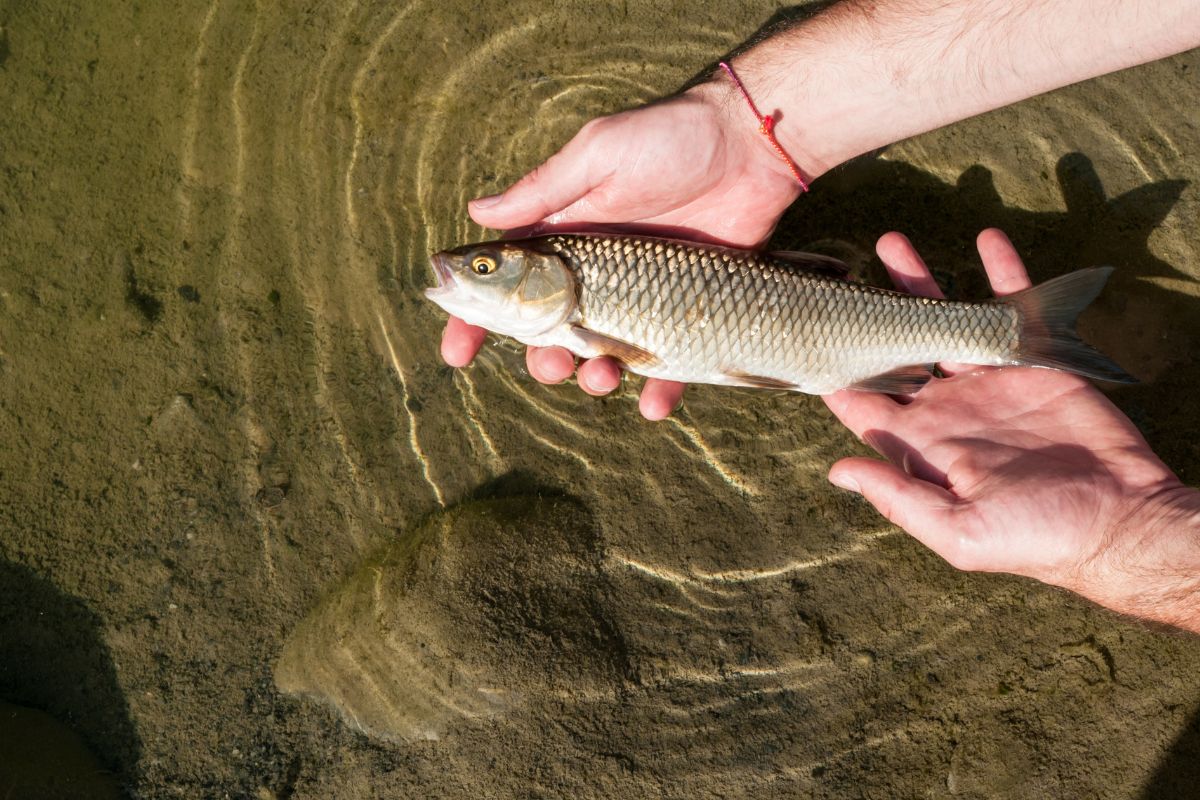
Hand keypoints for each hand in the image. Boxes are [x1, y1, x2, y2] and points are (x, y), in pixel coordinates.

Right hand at [439, 81, 802, 419]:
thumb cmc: (669, 138)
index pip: (505, 287)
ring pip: (601, 357)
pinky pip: (669, 365)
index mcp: (564, 242)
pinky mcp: (687, 312)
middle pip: (549, 335)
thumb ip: (542, 190)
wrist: (749, 147)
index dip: (474, 321)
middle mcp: (596, 276)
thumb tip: (476, 211)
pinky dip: (658, 392)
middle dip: (541, 359)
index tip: (455, 352)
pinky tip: (653, 404)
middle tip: (553, 362)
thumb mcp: (597, 155)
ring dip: (593, 379)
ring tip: (604, 376)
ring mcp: (642, 298)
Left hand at [824, 229, 1199, 629]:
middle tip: (842, 269)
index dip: (835, 371)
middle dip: (867, 311)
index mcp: (921, 444)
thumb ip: (898, 498)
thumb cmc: (1035, 540)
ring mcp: (987, 380)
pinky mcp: (1034, 362)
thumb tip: (837, 471)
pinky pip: (1014, 307)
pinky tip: (987, 238)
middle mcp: (947, 406)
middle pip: (895, 348)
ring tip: (892, 243)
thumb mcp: (959, 533)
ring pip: (943, 319)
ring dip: (920, 283)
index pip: (864, 401)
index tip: (805, 336)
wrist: (1120, 523)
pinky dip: (1003, 271)